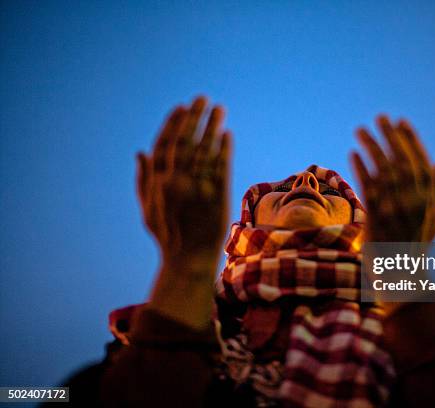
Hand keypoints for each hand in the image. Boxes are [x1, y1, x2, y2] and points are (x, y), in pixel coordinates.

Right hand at [137, 96, 231, 269]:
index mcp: (158, 183)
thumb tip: (139, 152)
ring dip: (212, 127)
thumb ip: (143, 179)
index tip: (181, 108)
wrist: (188, 259)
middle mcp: (177, 182)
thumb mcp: (146, 208)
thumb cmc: (166, 234)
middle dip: (194, 117)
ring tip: (219, 110)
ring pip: (205, 150)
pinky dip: (224, 149)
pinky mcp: (217, 196)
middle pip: (185, 142)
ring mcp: (197, 188)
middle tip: (203, 99)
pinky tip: (227, 134)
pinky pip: (221, 168)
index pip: (165, 145)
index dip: (173, 124)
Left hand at [350, 115, 434, 242]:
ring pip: (383, 171)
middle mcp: (415, 202)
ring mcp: (396, 210)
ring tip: (360, 130)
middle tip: (380, 117)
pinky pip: (368, 188)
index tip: (401, 121)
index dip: (411, 140)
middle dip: (390, 136)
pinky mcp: (377, 218)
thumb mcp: (433, 217)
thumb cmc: (416, 243)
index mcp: (429, 199)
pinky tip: (353, 153)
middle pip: (402, 161)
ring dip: (371, 147)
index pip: (421, 162)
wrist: (400, 274)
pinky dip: (360, 168)